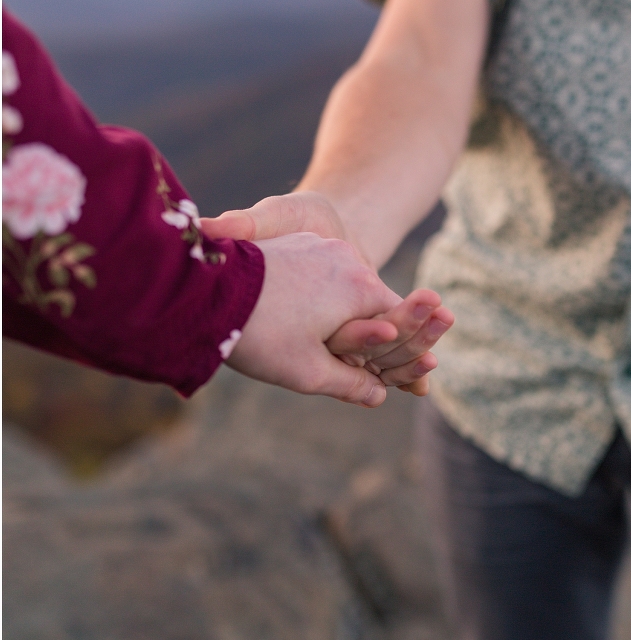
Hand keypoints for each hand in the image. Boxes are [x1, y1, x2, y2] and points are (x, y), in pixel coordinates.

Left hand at [203, 195, 453, 395]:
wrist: (203, 289)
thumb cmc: (260, 334)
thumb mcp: (308, 372)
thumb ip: (351, 383)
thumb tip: (380, 395)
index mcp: (361, 289)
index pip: (399, 320)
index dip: (407, 345)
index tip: (418, 364)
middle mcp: (347, 260)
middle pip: (372, 302)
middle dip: (374, 332)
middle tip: (368, 356)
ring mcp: (319, 247)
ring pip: (343, 287)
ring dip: (342, 313)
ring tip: (321, 341)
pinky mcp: (294, 244)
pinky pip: (319, 273)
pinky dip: (318, 295)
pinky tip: (296, 315)